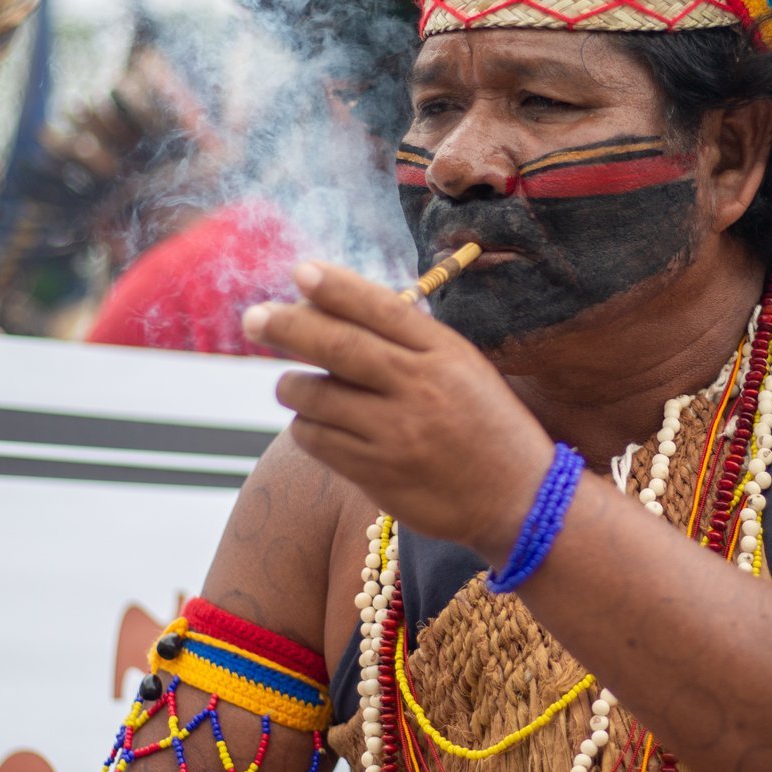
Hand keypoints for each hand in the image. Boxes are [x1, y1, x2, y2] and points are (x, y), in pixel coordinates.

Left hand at [241, 261, 554, 558]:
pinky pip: (318, 440)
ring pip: (317, 396)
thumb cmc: (485, 424)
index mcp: (444, 353)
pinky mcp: (377, 474)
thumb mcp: (463, 368)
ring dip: (291, 385)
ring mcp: (396, 433)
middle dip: (288, 327)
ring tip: (290, 383)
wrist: (517, 500)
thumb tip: (333, 306)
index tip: (300, 271)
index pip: (382, 309)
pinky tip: (312, 422)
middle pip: (339, 347)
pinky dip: (305, 426)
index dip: (337, 287)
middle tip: (253, 318)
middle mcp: (419, 388)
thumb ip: (410, 340)